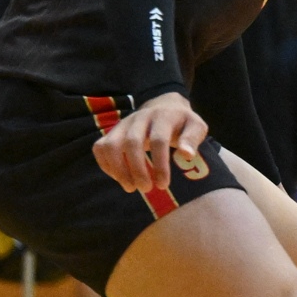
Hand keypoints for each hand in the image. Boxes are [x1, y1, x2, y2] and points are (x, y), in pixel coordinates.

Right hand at [93, 92, 208, 195]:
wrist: (164, 107)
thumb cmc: (182, 123)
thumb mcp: (196, 127)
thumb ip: (192, 139)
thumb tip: (187, 155)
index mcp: (162, 117)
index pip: (158, 140)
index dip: (160, 164)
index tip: (163, 185)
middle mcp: (139, 118)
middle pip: (132, 143)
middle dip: (137, 169)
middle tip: (146, 189)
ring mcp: (123, 124)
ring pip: (111, 145)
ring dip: (118, 169)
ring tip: (130, 187)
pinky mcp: (112, 132)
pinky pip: (100, 148)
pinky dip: (106, 165)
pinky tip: (120, 178)